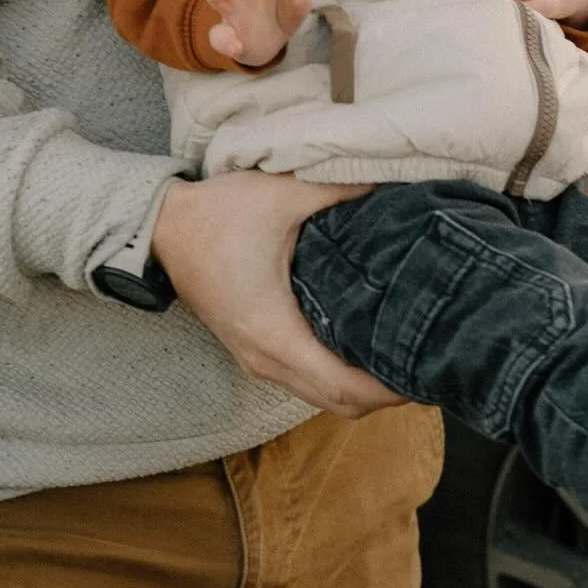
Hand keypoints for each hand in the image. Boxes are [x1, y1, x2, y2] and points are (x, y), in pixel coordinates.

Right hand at [150, 172, 406, 416]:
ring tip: (401, 354)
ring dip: (359, 387)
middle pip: (337, 404)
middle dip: (384, 394)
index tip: (426, 373)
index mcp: (274, 333)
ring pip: (319, 395)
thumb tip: (395, 183)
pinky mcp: (252, 348)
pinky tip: (360, 344)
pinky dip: (336, 376)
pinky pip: (303, 379)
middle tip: (426, 363)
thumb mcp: (284, 194)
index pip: (342, 389)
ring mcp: (255, 358)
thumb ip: (342, 189)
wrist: (160, 226)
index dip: (387, 391)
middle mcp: (265, 359)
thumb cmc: (218, 214)